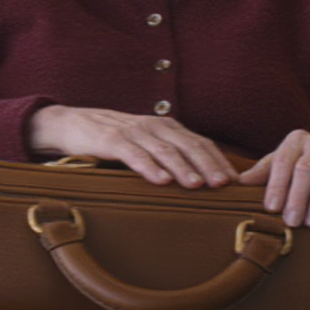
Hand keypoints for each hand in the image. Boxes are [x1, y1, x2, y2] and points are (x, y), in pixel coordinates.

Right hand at [26, 105, 237, 188]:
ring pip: (165, 151)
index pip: (201, 144)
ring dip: (183, 168)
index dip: (220, 161)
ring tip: (198, 185)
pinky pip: (134, 154)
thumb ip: (169, 157)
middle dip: (209, 166)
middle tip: (224, 186)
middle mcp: (156, 127)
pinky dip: (149, 167)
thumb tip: (201, 185)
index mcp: (168, 128)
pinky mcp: (112, 140)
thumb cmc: (115, 140)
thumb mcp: (147, 145)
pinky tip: (161, 181)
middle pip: (189, 146)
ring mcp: (134, 132)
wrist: (72, 124)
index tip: (237, 182)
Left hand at [237, 130, 309, 227]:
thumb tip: (239, 182)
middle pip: (304, 169)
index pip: (282, 161)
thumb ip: (265, 172)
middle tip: (292, 222)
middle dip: (297, 197)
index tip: (271, 208)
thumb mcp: (286, 164)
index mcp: (295, 140)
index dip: (276, 185)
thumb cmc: (309, 163)